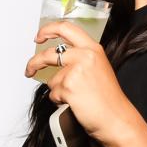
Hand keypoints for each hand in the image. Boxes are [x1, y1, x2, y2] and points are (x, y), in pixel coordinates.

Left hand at [25, 21, 136, 145]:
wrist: (116, 118)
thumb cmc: (109, 99)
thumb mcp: (99, 68)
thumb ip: (81, 58)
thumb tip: (59, 58)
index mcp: (93, 49)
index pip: (66, 28)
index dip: (48, 30)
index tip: (39, 36)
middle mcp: (84, 56)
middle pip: (49, 53)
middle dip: (35, 62)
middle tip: (30, 68)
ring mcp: (75, 71)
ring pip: (51, 79)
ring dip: (57, 90)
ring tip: (75, 97)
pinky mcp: (68, 87)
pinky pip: (53, 93)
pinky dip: (59, 101)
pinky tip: (74, 103)